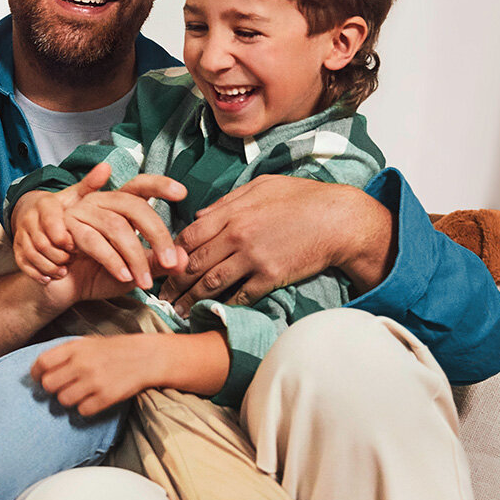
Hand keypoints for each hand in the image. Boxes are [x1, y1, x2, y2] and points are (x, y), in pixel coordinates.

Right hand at [11, 162, 187, 289]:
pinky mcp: (65, 231)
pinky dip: (111, 261)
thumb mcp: (133, 269)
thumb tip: (184, 260)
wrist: (60, 289)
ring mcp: (80, 213)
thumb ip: (157, 263)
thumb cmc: (97, 273)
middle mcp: (98, 202)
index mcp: (116, 205)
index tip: (182, 192)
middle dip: (157, 235)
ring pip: (115, 227)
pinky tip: (123, 277)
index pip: (139, 187)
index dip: (159, 185)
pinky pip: (93, 242)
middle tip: (172, 262)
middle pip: (133, 207)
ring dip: (134, 257)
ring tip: (145, 282)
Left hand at [31, 335, 162, 415]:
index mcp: (75, 348)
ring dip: (68, 399)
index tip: (39, 378)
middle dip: (52, 388)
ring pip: (63, 400)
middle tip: (61, 387)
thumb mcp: (87, 342)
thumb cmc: (112, 350)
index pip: (42, 363)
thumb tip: (39, 369)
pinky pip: (82, 411)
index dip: (36, 373)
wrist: (145, 357)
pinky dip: (84, 408)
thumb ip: (64, 353)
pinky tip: (92, 399)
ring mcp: (95, 381)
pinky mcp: (106, 397)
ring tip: (78, 394)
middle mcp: (82, 364)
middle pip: (48, 385)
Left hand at [159, 174, 394, 310]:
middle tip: (160, 295)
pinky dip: (224, 305)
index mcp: (233, 212)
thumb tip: (200, 216)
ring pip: (211, 283)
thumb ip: (228, 200)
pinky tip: (212, 312)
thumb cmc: (303, 198)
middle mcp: (237, 236)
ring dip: (191, 300)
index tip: (163, 264)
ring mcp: (253, 258)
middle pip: (194, 263)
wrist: (339, 220)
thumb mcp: (262, 186)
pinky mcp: (270, 277)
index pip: (189, 235)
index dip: (172, 252)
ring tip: (177, 311)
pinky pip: (240, 295)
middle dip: (173, 281)